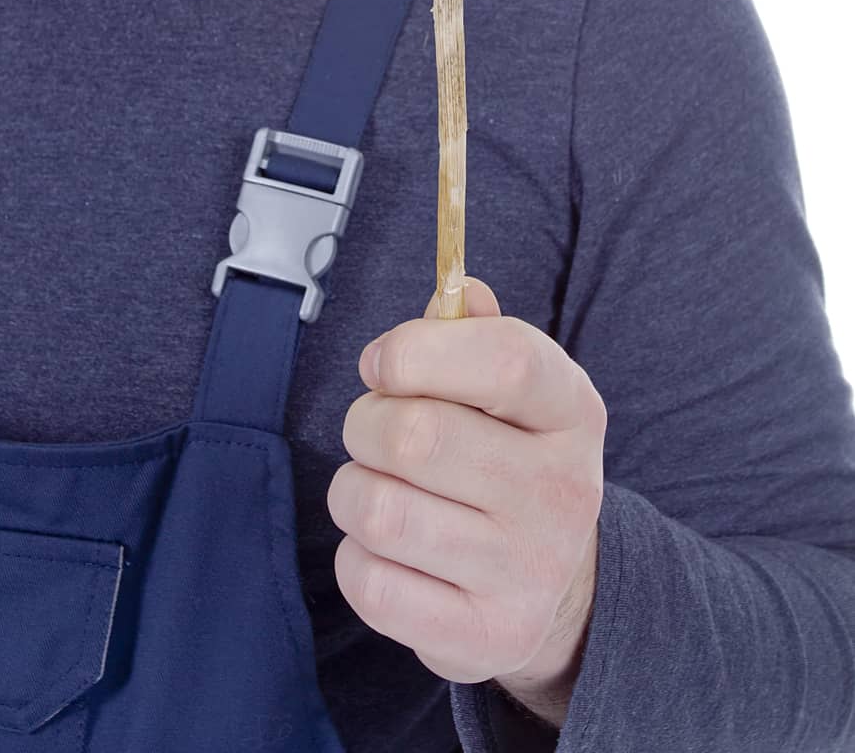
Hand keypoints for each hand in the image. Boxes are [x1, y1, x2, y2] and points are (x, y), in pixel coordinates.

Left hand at [326, 277, 605, 685]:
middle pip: (418, 436)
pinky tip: (387, 548)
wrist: (555, 593)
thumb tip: (456, 288)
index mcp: (573, 413)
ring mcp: (525, 573)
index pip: (505, 360)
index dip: (420, 349)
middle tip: (373, 429)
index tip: (382, 361)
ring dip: (353, 488)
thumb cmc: (510, 459)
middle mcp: (561, 494)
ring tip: (377, 486)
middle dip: (365, 421)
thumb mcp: (514, 390)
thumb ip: (476, 331)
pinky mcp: (480, 637)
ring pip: (380, 509)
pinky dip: (355, 556)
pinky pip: (369, 582)